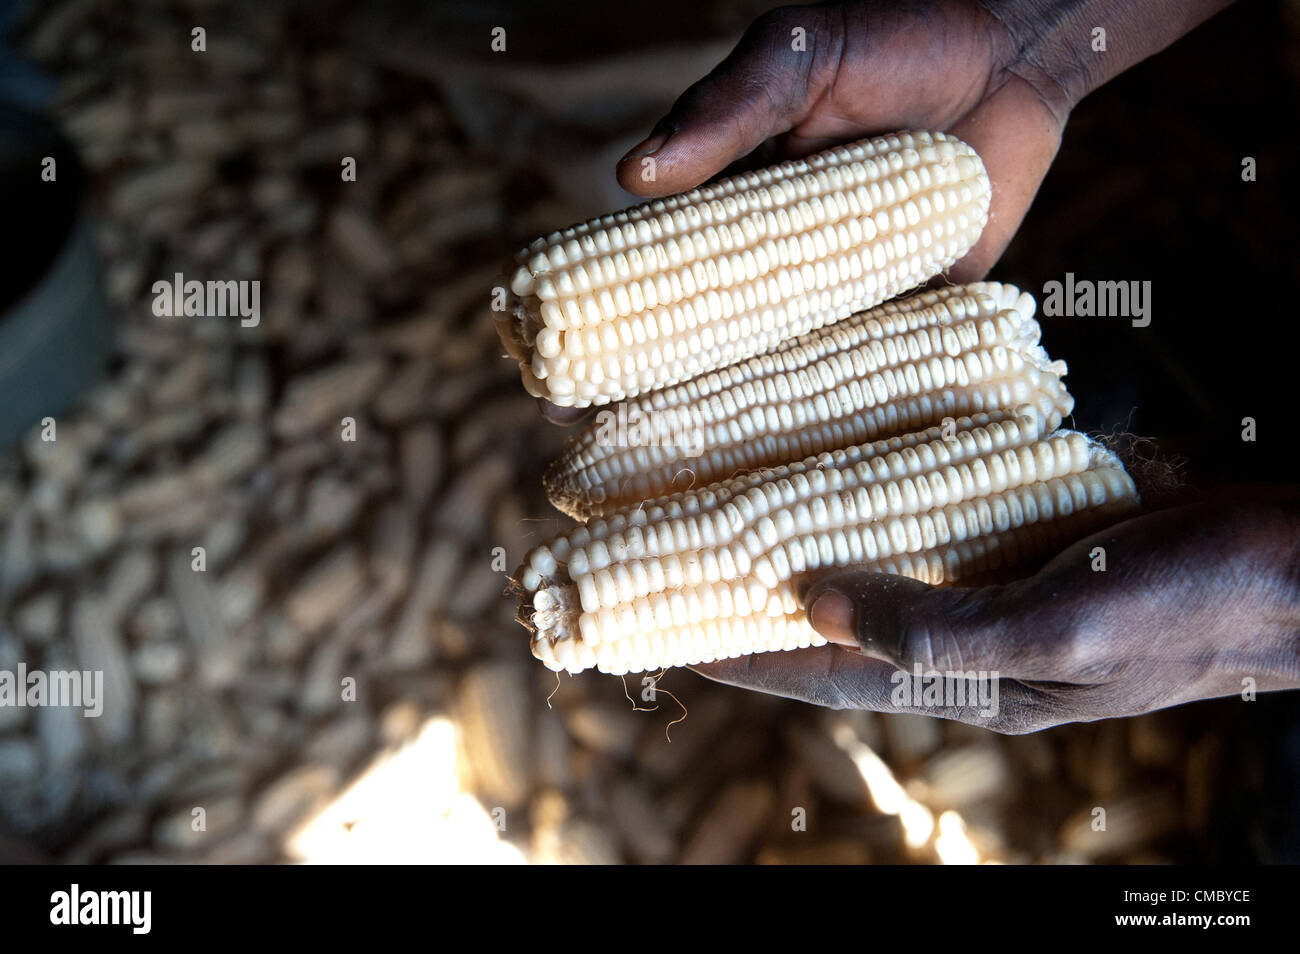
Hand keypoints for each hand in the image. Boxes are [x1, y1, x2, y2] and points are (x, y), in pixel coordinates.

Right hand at [543, 0, 1048, 423]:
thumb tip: (632, 179)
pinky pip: (871, 375)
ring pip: (778, 378)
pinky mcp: (915, 314)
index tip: (557, 388)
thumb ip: (724, 114)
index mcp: (736, 214)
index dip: (606, 337)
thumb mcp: (796, 59)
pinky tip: (801, 467)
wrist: (1013, 54)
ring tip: (689, 483)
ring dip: (735, 430)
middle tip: (602, 458)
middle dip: (652, 406)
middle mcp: (783, 266)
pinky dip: (840, 417)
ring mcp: (844, 297)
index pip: (654, 284)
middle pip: (705, 350)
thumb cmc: (896, 37)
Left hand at [693, 491, 1299, 731]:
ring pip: (878, 558)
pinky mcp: (1024, 532)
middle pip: (839, 619)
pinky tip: (845, 449)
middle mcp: (970, 635)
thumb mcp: (1067, 627)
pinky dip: (881, 487)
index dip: (742, 651)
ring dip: (811, 532)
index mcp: (972, 680)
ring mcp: (996, 581)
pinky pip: (930, 511)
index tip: (660, 628)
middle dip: (760, 592)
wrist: (1298, 563)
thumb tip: (811, 599)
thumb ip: (939, 627)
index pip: (826, 673)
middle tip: (678, 552)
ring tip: (737, 496)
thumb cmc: (1195, 602)